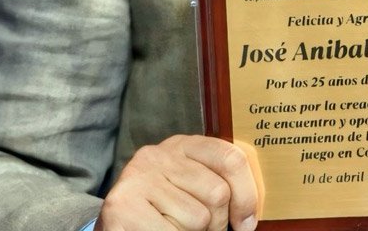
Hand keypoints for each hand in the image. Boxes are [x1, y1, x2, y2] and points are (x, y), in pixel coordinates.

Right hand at [99, 135, 260, 230]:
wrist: (116, 225)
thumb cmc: (161, 211)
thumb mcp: (190, 187)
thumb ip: (217, 184)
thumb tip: (251, 214)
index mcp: (181, 145)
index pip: (230, 158)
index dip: (247, 196)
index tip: (246, 223)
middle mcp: (158, 155)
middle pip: (218, 193)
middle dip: (217, 223)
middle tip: (201, 230)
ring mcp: (138, 178)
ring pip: (199, 218)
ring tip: (173, 228)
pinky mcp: (123, 206)